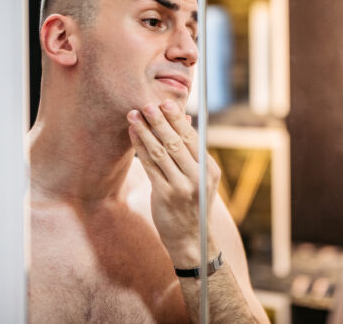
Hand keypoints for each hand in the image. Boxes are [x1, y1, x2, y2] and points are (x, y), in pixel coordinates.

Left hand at [127, 100, 220, 266]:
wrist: (191, 240)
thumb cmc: (193, 205)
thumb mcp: (199, 179)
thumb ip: (191, 152)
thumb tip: (184, 120)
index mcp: (210, 170)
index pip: (192, 138)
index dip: (177, 120)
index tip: (165, 103)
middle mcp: (198, 177)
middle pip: (176, 142)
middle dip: (160, 121)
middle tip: (147, 104)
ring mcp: (182, 187)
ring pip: (161, 152)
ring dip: (145, 131)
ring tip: (134, 115)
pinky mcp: (165, 195)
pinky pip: (150, 166)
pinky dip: (140, 148)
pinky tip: (133, 136)